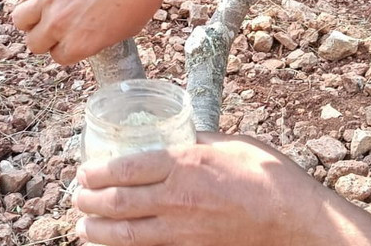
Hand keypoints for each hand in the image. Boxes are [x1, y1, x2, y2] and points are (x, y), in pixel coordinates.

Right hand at [11, 0, 184, 64]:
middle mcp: (60, 24)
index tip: (72, 40)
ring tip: (44, 14)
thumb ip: (93, 40)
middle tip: (57, 29)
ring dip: (31, 20)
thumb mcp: (120, 32)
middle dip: (45, 39)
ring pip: (19, 19)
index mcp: (79, 44)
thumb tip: (78, 39)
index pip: (57, 57)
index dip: (66, 49)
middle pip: (33, 43)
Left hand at [71, 133, 321, 245]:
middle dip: (89, 200)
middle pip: (117, 203)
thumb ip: (200, 141)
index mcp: (185, 165)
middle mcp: (176, 200)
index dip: (97, 171)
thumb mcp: (233, 144)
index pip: (126, 168)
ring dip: (98, 230)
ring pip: (125, 235)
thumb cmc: (270, 178)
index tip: (85, 171)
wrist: (293, 221)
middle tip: (77, 196)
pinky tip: (115, 245)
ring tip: (84, 225)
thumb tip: (179, 135)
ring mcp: (182, 232)